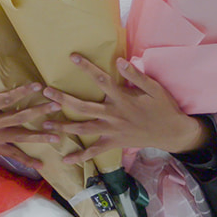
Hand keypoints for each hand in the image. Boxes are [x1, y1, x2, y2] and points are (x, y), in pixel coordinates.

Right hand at [0, 70, 59, 169]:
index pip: (4, 99)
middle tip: (57, 106)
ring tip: (58, 136)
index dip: (21, 92)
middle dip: (39, 111)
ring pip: (20, 136)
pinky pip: (12, 156)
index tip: (37, 86)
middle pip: (19, 117)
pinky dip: (27, 161)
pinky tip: (41, 165)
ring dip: (39, 136)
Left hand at [42, 55, 209, 163]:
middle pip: (83, 106)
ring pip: (83, 129)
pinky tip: (65, 159)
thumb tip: (120, 61)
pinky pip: (94, 152)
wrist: (171, 133)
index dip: (87, 68)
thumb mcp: (153, 88)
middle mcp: (113, 115)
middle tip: (45, 92)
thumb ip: (135, 75)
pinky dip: (80, 156)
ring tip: (45, 122)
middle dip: (62, 99)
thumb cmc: (163, 107)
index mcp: (122, 98)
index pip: (101, 80)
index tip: (72, 57)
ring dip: (63, 126)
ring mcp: (111, 131)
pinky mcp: (113, 143)